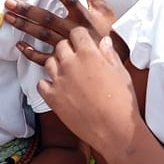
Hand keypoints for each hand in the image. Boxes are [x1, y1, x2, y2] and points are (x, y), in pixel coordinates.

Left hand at [4, 0, 116, 65]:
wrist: (117, 63)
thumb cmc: (110, 34)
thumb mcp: (105, 11)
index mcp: (84, 17)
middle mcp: (73, 30)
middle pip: (47, 18)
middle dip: (27, 10)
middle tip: (9, 2)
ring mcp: (67, 46)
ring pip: (42, 35)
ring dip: (24, 26)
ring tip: (8, 18)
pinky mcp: (64, 61)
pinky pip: (45, 58)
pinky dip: (31, 53)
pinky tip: (19, 45)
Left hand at [36, 28, 138, 151]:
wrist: (114, 130)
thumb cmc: (122, 103)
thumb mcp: (121, 73)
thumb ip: (109, 54)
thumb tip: (103, 41)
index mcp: (89, 54)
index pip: (77, 32)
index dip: (81, 37)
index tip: (83, 42)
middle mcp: (71, 63)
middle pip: (61, 46)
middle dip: (68, 49)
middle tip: (77, 60)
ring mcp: (59, 80)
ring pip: (49, 62)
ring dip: (57, 65)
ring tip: (68, 74)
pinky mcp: (52, 97)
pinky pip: (41, 83)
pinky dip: (47, 84)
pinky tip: (57, 88)